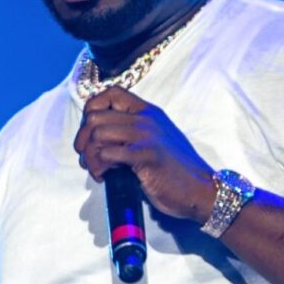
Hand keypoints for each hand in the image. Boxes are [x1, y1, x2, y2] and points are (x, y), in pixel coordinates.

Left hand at [73, 86, 215, 221]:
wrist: (201, 190)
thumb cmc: (176, 169)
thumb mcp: (156, 139)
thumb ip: (133, 130)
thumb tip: (99, 135)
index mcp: (148, 111)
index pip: (110, 93)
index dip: (92, 110)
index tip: (90, 133)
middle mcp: (146, 119)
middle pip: (95, 116)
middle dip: (83, 140)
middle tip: (88, 158)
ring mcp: (146, 136)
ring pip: (97, 134)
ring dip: (89, 156)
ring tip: (97, 170)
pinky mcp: (145, 157)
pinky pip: (107, 154)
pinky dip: (98, 167)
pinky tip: (105, 177)